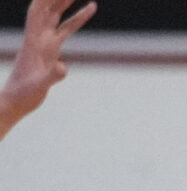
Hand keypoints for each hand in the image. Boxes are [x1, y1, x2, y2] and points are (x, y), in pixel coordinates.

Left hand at [1, 0, 93, 128]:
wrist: (16, 100)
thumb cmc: (24, 94)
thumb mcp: (39, 86)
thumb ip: (51, 76)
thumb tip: (64, 67)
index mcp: (34, 42)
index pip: (38, 13)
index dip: (45, 0)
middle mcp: (38, 38)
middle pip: (49, 11)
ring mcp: (44, 44)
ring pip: (57, 17)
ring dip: (66, 4)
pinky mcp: (51, 51)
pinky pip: (65, 31)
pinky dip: (76, 21)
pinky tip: (85, 16)